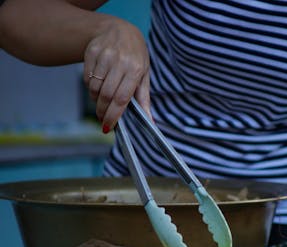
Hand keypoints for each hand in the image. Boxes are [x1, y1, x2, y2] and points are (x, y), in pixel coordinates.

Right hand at [83, 18, 149, 132]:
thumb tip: (149, 121)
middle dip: (103, 111)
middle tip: (103, 119)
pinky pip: (87, 78)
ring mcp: (104, 55)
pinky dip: (91, 87)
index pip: (122, 98)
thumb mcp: (144, 74)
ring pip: (95, 88)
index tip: (108, 127)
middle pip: (106, 95)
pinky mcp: (91, 52)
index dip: (114, 115)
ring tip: (102, 101)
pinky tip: (98, 85)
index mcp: (135, 69)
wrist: (119, 29)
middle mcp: (120, 62)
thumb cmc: (135, 56)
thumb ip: (144, 98)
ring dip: (96, 100)